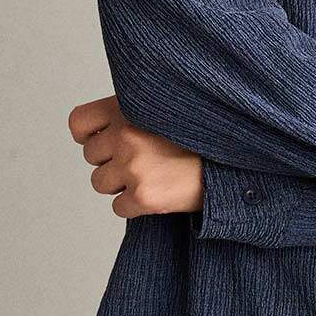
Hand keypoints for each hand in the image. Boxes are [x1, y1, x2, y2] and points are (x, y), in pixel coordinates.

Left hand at [67, 93, 204, 219]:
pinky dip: (135, 206)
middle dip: (111, 162)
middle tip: (142, 161)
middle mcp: (126, 135)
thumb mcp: (166, 108)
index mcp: (128, 107)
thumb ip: (133, 113)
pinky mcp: (143, 196)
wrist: (235, 163)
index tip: (104, 141)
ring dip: (120, 184)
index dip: (89, 136)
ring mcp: (134, 166)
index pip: (79, 123)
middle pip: (91, 156)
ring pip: (101, 183)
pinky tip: (159, 193)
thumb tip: (102, 133)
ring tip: (151, 176)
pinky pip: (119, 207)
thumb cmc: (203, 136)